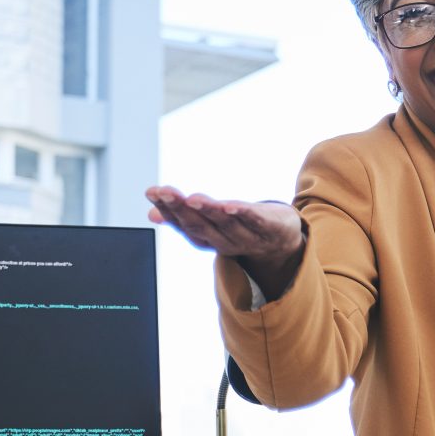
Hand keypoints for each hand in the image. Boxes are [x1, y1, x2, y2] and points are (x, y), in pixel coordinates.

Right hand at [145, 188, 306, 294]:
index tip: (152, 192)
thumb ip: (184, 218)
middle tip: (165, 192)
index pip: (184, 225)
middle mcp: (225, 242)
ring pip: (225, 224)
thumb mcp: (212, 224)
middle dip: (181, 209)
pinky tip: (230, 206)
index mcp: (209, 239)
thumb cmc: (242, 228)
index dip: (167, 210)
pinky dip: (242, 215)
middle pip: (200, 225)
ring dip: (208, 211)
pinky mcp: (271, 229)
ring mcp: (249, 237)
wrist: (283, 243)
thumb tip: (151, 214)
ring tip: (193, 198)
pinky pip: (255, 222)